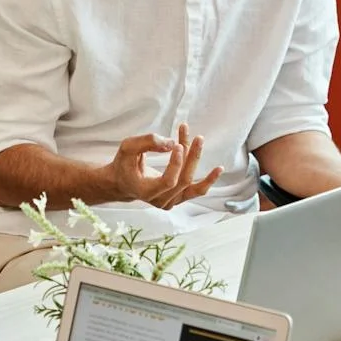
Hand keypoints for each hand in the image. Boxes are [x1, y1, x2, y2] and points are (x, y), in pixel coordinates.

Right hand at [107, 124, 223, 208]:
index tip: (176, 144)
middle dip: (192, 157)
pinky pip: (196, 191)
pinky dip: (207, 180)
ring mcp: (170, 202)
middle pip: (183, 181)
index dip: (176, 164)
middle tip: (198, 138)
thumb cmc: (124, 163)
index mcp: (146, 192)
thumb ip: (148, 142)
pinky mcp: (178, 198)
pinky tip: (218, 170)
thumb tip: (171, 143)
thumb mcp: (129, 147)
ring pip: (191, 185)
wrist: (122, 182)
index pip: (169, 181)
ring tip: (207, 149)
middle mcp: (160, 201)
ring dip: (197, 162)